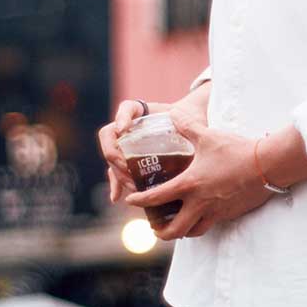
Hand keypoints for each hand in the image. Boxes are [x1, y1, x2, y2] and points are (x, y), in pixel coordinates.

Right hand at [97, 84, 210, 203]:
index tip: (124, 128)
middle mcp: (129, 127)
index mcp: (141, 112)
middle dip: (117, 156)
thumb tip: (194, 132)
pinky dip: (116, 185)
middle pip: (111, 139)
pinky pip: (118, 172)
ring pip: (113, 159)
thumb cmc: (190, 120)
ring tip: (133, 186)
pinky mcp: (131, 162)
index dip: (121, 117)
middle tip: (128, 169)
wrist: (191, 129)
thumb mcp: (190, 118)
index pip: (127, 109)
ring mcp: (127, 145)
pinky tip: (116, 197)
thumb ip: (190, 124)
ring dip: (119, 173)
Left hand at [124, 115, 270, 240]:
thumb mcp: (208, 136)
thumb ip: (188, 127)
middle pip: (174, 230)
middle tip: (154, 227)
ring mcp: (216, 211)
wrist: (267, 164)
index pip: (157, 197)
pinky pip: (211, 224)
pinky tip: (202, 215)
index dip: (140, 201)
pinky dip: (201, 223)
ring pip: (193, 232)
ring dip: (181, 232)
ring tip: (176, 225)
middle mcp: (200, 203)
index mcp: (190, 184)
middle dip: (160, 232)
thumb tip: (173, 115)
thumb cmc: (236, 150)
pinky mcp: (230, 213)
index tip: (130, 201)